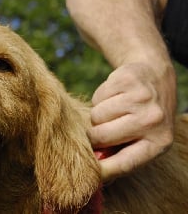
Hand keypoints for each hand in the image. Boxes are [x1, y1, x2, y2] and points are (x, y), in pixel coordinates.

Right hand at [88, 63, 175, 180]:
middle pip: (102, 136)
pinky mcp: (128, 80)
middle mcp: (153, 120)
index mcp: (159, 142)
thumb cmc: (144, 115)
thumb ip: (122, 154)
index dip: (105, 170)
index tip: (90, 175)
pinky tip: (115, 95)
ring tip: (114, 110)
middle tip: (102, 129)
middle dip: (95, 134)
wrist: (155, 76)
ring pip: (96, 115)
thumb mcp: (143, 138)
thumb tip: (98, 173)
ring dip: (99, 114)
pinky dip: (100, 97)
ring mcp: (141, 98)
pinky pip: (97, 97)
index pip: (126, 163)